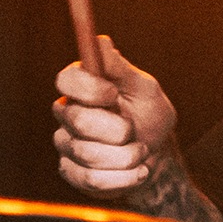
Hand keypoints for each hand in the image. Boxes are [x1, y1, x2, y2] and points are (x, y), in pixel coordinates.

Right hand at [53, 35, 177, 196]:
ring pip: (87, 153)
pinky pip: (91, 179)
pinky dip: (123, 178)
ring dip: (126, 156)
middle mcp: (67, 113)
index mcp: (82, 86)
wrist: (156, 156)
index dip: (89, 89)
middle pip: (77, 120)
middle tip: (134, 130)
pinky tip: (138, 172)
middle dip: (116, 129)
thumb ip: (121, 68)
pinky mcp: (72, 172)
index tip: (113, 94)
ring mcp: (66, 144)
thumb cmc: (148, 115)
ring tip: (141, 151)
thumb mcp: (144, 88)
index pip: (66, 80)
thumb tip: (101, 42)